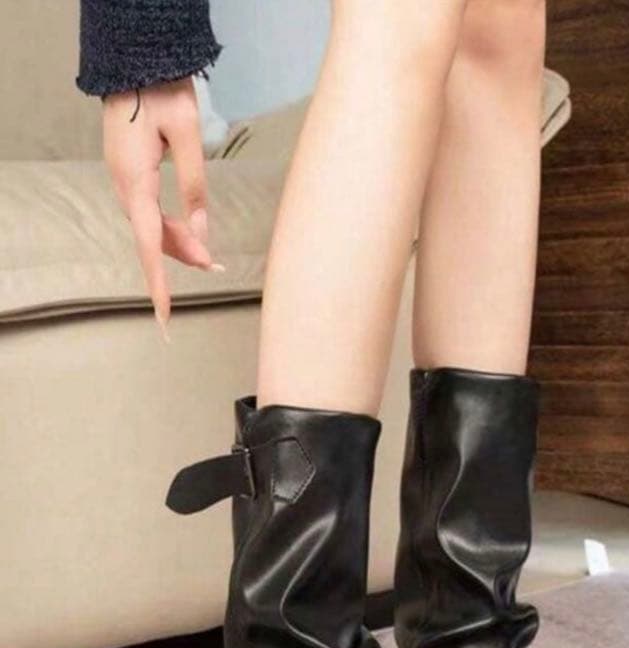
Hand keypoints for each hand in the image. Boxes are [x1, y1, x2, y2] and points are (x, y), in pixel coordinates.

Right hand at [103, 78, 222, 339]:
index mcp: (135, 182)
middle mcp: (124, 187)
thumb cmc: (164, 93)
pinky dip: (171, 227)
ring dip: (179, 244)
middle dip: (183, 259)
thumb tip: (202, 235)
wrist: (137, 61)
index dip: (159, 284)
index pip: (148, 245)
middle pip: (152, 240)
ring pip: (152, 228)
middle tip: (218, 267)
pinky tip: (192, 233)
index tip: (164, 318)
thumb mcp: (187, 136)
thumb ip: (195, 186)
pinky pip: (150, 213)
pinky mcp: (130, 175)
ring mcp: (124, 181)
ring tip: (211, 256)